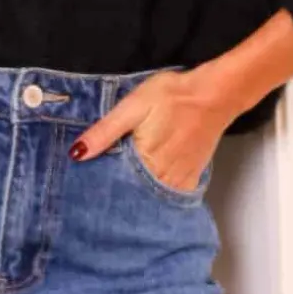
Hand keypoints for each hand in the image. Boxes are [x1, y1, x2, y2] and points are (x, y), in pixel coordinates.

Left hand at [69, 67, 239, 192]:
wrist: (215, 94)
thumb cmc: (173, 96)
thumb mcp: (132, 106)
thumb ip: (105, 132)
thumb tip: (77, 153)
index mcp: (144, 161)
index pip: (114, 185)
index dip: (100, 187)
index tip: (86, 190)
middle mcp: (162, 177)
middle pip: (132, 195)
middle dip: (116, 196)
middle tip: (98, 196)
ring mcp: (179, 180)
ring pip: (151, 198)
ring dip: (137, 197)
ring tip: (120, 193)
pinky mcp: (191, 177)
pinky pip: (170, 196)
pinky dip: (157, 195)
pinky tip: (148, 189)